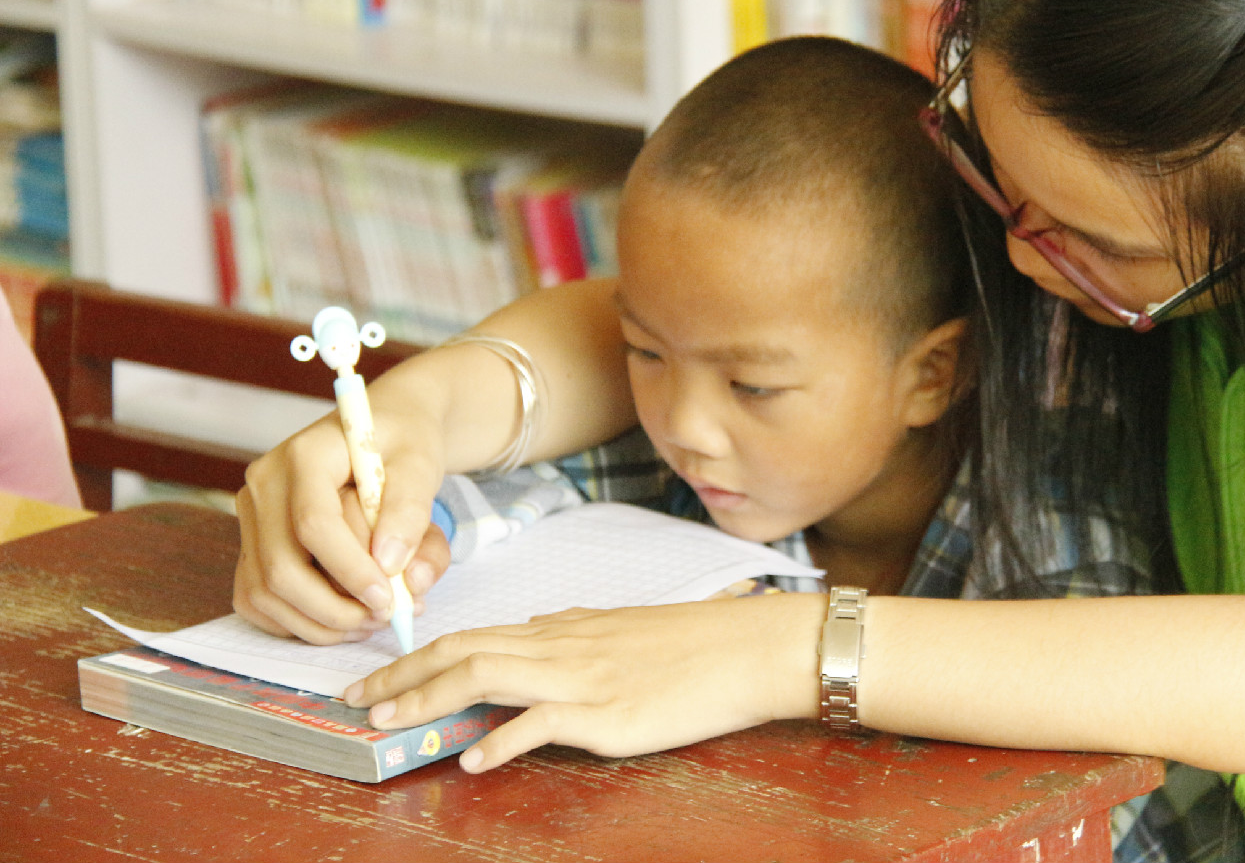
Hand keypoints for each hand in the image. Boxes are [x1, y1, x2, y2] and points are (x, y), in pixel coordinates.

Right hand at [233, 411, 452, 643]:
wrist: (383, 429)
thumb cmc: (402, 442)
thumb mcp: (420, 463)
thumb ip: (410, 509)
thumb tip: (389, 563)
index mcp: (303, 455)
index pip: (313, 524)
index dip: (350, 571)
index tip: (389, 599)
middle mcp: (265, 485)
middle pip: (280, 568)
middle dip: (333, 609)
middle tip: (384, 618)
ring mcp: (252, 516)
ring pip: (264, 592)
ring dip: (318, 623)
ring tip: (371, 621)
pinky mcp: (252, 543)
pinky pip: (257, 599)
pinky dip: (297, 621)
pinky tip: (342, 620)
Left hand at [346, 593, 824, 765]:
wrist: (749, 647)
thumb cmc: (695, 641)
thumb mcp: (623, 627)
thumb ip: (574, 630)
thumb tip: (535, 628)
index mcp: (563, 627)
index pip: (472, 635)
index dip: (416, 657)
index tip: (376, 677)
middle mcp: (562, 645)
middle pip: (463, 650)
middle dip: (401, 675)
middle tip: (354, 700)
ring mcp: (582, 678)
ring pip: (486, 675)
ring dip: (428, 698)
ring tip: (388, 724)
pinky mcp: (607, 713)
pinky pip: (541, 723)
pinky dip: (500, 740)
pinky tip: (473, 759)